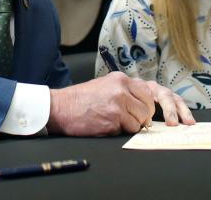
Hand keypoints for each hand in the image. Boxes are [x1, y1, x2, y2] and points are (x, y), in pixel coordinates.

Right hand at [46, 72, 193, 135]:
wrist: (61, 108)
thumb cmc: (81, 100)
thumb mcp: (104, 86)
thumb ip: (124, 91)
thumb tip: (143, 104)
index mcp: (120, 79)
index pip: (148, 92)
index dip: (149, 106)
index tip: (147, 113)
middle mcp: (121, 89)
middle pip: (147, 107)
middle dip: (143, 118)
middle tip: (131, 121)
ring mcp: (118, 103)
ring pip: (140, 120)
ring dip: (131, 125)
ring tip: (115, 122)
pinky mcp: (114, 118)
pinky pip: (129, 129)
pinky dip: (121, 131)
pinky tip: (107, 126)